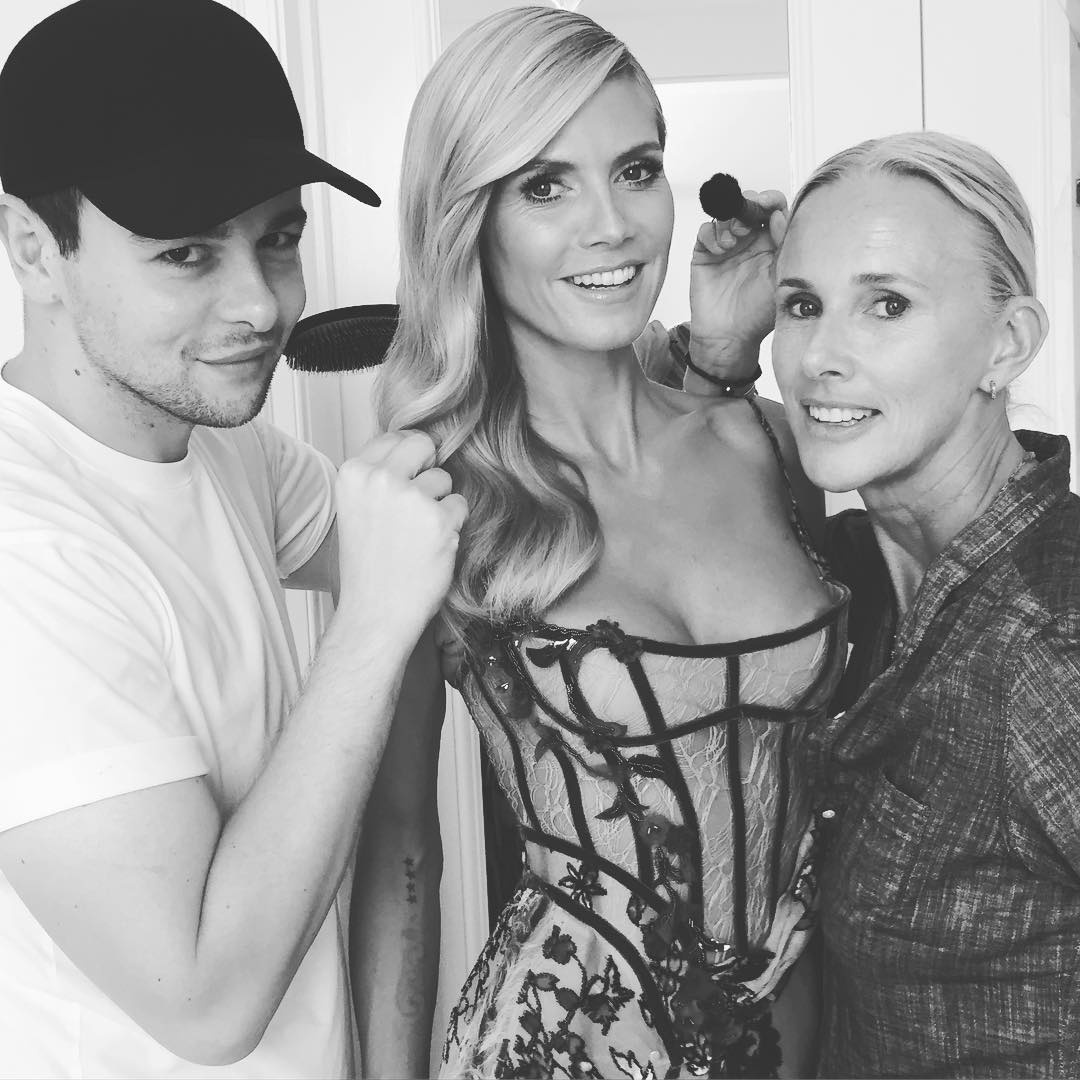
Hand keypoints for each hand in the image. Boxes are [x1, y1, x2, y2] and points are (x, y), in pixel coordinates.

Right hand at [334, 431, 466, 642]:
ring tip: (417, 535)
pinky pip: (459, 505)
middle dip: (428, 470)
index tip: (405, 483)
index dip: (409, 460)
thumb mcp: (356, 508)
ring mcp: (409, 497)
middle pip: (423, 445)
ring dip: (439, 504)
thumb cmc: (369, 565)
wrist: (375, 613)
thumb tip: (414, 446)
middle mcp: (378, 479)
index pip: (395, 437)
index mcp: (353, 473)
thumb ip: (378, 476)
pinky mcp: (438, 519)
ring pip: (443, 479)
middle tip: (419, 504)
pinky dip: (452, 526)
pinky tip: (431, 548)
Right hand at [689, 188, 786, 377]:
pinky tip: (719, 250)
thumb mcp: (779, 276)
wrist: (729, 336)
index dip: (769, 200)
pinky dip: (711, 234)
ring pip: (725, 213)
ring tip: (731, 243)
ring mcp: (727, 245)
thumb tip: (779, 214)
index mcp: (772, 242)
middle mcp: (750, 240)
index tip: (765, 204)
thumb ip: (783, 242)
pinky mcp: (705, 253)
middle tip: (744, 226)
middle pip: (747, 205)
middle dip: (745, 207)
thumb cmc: (758, 313)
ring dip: (728, 222)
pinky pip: (705, 230)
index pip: (773, 208)